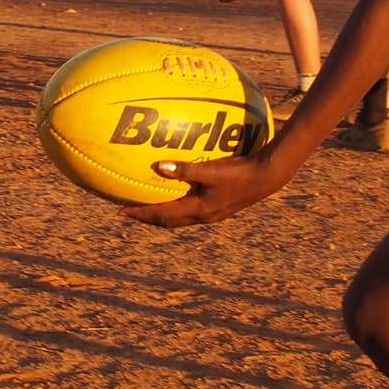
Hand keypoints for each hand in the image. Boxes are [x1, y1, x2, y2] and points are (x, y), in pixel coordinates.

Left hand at [122, 152, 280, 227]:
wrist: (267, 177)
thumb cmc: (240, 172)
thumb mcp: (212, 170)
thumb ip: (186, 169)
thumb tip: (160, 167)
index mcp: (199, 210)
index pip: (162, 215)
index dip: (141, 214)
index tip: (120, 211)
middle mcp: (204, 216)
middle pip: (169, 221)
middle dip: (149, 217)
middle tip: (130, 211)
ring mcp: (213, 212)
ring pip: (181, 217)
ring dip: (164, 213)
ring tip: (150, 205)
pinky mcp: (221, 205)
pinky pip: (192, 208)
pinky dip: (179, 204)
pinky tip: (181, 191)